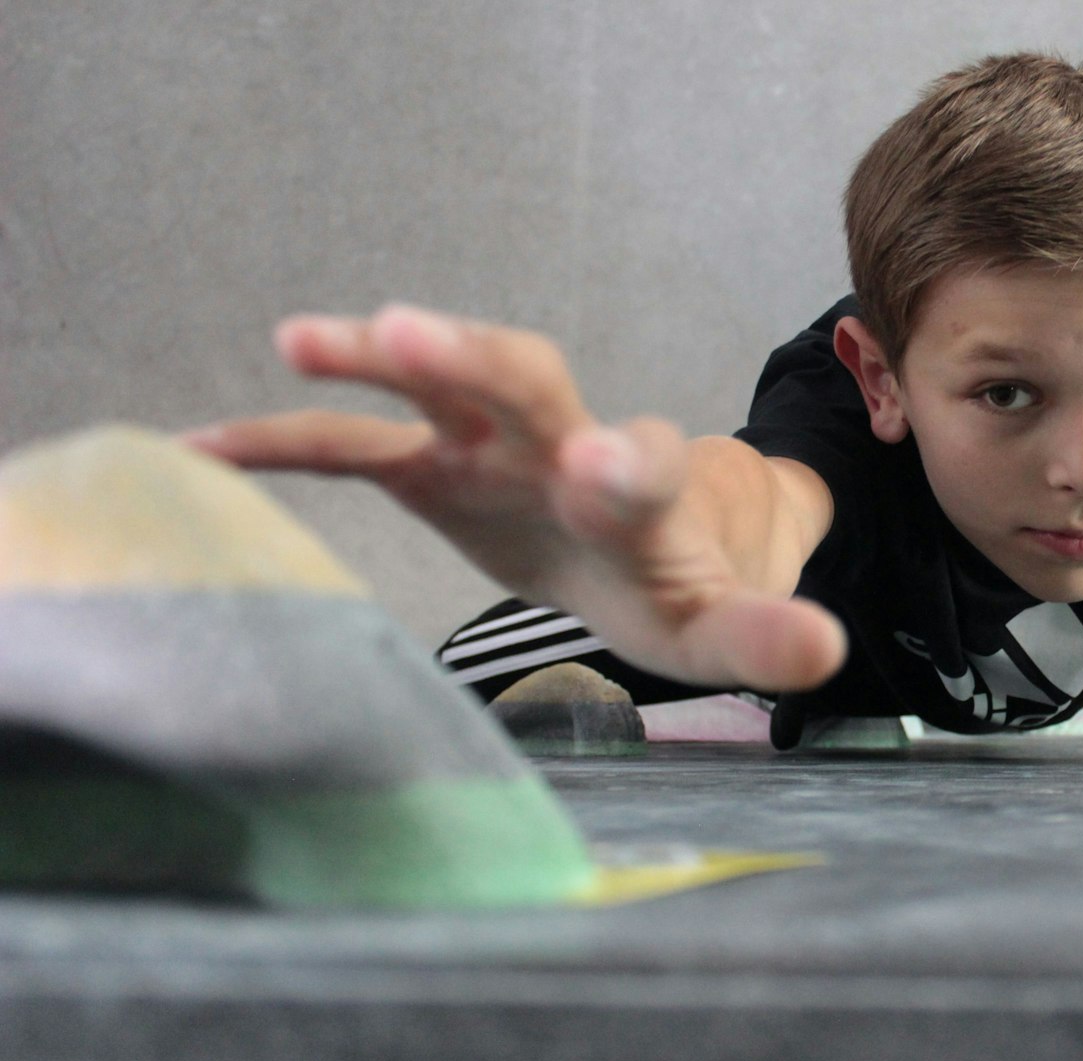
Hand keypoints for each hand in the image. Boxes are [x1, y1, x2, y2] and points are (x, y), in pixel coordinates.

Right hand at [186, 304, 844, 691]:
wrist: (653, 540)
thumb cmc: (686, 584)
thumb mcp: (726, 626)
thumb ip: (766, 636)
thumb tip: (826, 647)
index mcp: (652, 495)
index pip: (649, 468)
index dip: (629, 466)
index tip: (603, 466)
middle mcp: (570, 445)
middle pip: (534, 384)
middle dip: (480, 363)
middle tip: (413, 337)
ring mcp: (497, 446)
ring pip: (442, 386)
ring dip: (381, 361)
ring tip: (304, 341)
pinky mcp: (436, 465)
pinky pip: (356, 446)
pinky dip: (289, 440)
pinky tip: (203, 441)